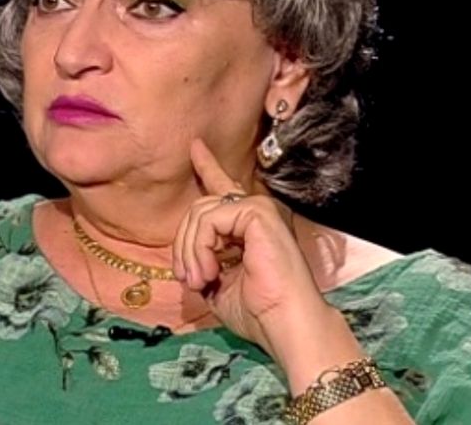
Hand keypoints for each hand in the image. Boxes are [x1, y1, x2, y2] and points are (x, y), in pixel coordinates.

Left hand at [172, 138, 329, 356]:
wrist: (286, 324)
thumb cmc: (258, 312)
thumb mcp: (218, 285)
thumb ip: (203, 262)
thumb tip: (186, 259)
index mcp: (248, 226)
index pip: (223, 187)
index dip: (207, 165)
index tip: (194, 146)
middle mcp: (255, 211)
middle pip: (198, 208)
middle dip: (184, 244)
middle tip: (189, 279)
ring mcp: (258, 208)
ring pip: (199, 213)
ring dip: (190, 251)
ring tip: (199, 280)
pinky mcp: (257, 212)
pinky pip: (209, 219)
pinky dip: (199, 247)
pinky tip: (209, 271)